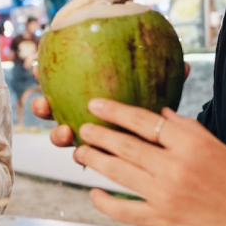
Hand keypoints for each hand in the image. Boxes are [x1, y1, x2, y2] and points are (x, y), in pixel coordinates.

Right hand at [31, 63, 191, 147]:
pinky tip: (80, 157)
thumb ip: (168, 83)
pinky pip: (81, 158)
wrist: (171, 152)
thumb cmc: (161, 117)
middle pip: (53, 108)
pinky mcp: (95, 158)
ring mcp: (86, 136)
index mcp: (92, 94)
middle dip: (42, 105)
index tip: (38, 68)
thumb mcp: (162, 96)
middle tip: (43, 104)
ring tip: (65, 133)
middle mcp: (83, 114)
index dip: (46, 74)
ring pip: (62, 135)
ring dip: (56, 134)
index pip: (64, 80)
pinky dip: (78, 156)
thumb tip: (186, 66)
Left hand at [73, 99, 225, 225]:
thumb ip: (185, 127)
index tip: (96, 104)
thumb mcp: (217, 145)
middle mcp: (176, 169)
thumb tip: (157, 111)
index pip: (145, 122)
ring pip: (120, 174)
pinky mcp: (164, 221)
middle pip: (126, 146)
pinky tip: (95, 192)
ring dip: (96, 161)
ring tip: (81, 151)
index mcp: (191, 145)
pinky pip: (126, 211)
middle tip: (81, 127)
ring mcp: (167, 196)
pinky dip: (106, 202)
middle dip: (99, 134)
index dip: (116, 111)